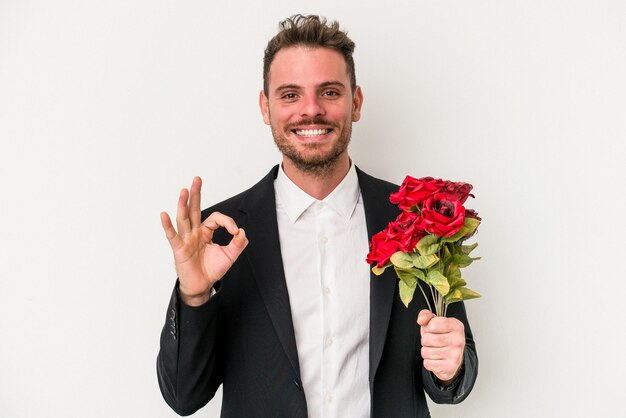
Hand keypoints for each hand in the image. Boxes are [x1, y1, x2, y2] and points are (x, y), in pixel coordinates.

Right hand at [160, 177, 248, 305]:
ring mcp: (186, 240)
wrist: (202, 286)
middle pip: (194, 210)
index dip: (227, 221)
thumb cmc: (211, 270)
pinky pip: (173, 236)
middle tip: (197, 179)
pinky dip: (167, 226)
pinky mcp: (179, 249)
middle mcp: (195, 233)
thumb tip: (242, 231)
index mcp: (206, 232)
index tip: (235, 231)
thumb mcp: (230, 255)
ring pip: (184, 219)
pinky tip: (164, 215)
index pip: (216, 218)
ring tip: (184, 191)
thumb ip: (238, 243)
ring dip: (183, 204)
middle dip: (196, 194)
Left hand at [417, 309, 464, 383]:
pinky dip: (428, 362)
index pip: (432, 324)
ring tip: (434, 349)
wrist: (453, 356)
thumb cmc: (442, 336)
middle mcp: (458, 340)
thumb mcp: (436, 322)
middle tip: (432, 341)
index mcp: (456, 326)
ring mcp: (455, 354)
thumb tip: (421, 320)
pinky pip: (427, 363)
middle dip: (425, 340)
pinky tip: (436, 359)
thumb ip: (426, 316)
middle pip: (427, 339)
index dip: (427, 327)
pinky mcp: (450, 367)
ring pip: (425, 352)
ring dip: (426, 351)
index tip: (432, 329)